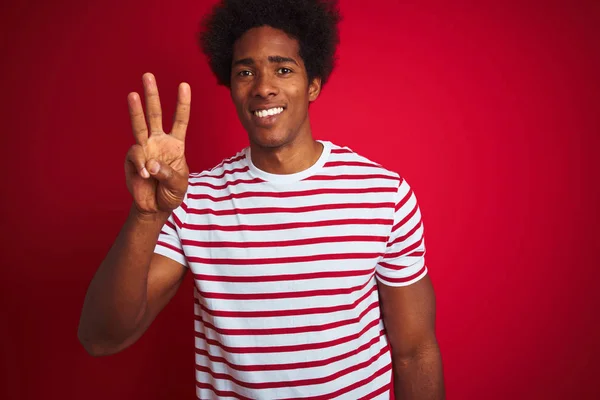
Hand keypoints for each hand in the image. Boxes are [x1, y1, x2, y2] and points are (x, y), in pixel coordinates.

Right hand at [125, 72, 190, 214]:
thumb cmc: (171, 194)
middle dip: (152, 95)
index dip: (182, 104)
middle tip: (148, 75)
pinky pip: (136, 155)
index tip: (184, 85)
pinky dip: (141, 164)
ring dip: (136, 110)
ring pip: (139, 125)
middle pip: (155, 115)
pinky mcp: (133, 159)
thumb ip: (168, 173)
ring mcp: (144, 149)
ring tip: (132, 94)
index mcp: (175, 144)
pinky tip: (144, 175)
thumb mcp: (179, 185)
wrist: (155, 208)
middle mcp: (158, 142)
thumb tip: (150, 163)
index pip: (180, 120)